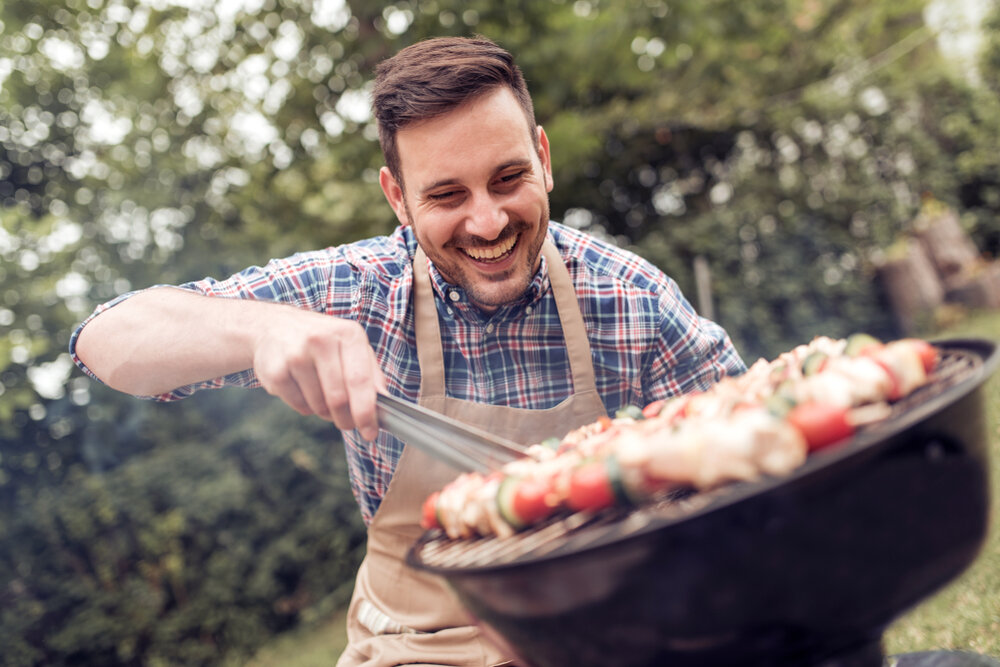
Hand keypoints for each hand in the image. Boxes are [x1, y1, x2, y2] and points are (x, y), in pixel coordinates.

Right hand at [252, 309, 386, 440]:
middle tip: (348, 424)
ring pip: (319, 406)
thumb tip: (384, 402)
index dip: (366, 411)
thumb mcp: (351, 345)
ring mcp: (295, 355)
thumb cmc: (322, 341)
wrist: (273, 327)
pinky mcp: (275, 372)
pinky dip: (307, 407)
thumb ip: (371, 372)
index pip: (360, 380)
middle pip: (338, 398)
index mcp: (347, 333)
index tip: (371, 432)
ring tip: (324, 396)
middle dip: (346, 419)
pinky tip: (304, 389)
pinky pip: (299, 406)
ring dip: (326, 412)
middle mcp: (321, 340)